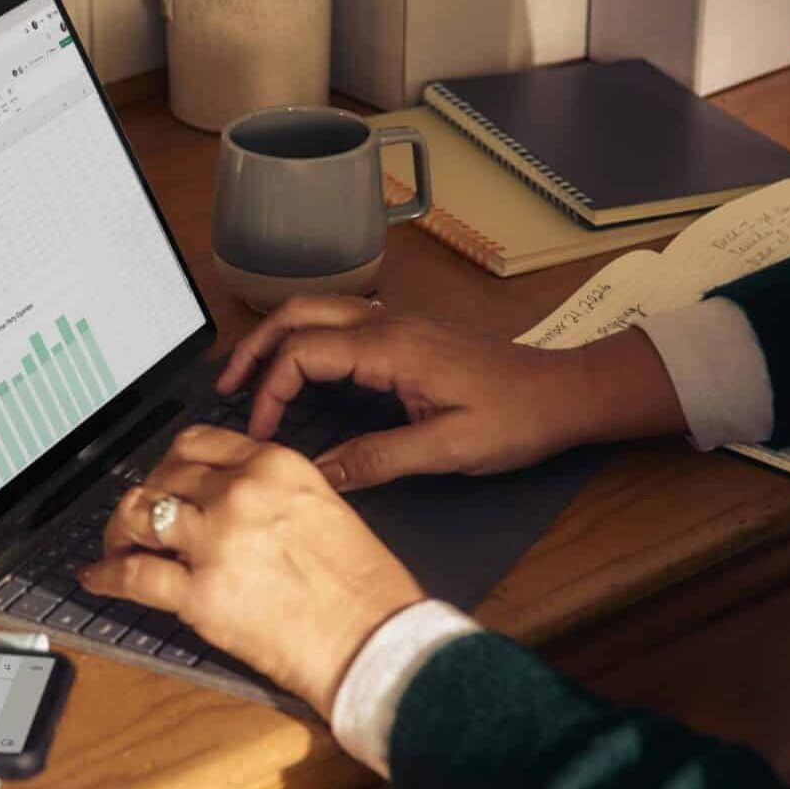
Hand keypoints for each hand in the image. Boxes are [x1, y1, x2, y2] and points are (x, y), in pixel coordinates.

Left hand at [78, 425, 424, 716]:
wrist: (376, 642)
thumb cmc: (364, 589)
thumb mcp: (325, 509)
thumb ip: (274, 494)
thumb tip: (230, 502)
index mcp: (276, 466)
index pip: (197, 443)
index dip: (170, 464)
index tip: (165, 480)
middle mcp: (241, 493)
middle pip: (162, 475)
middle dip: (144, 497)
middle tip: (139, 520)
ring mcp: (216, 541)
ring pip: (136, 513)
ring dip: (118, 531)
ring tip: (116, 547)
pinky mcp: (199, 594)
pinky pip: (132, 576)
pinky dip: (105, 577)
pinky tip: (98, 579)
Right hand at [216, 295, 685, 490]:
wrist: (564, 393)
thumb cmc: (516, 418)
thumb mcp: (447, 450)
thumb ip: (378, 460)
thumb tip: (318, 476)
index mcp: (391, 349)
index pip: (302, 353)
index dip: (270, 391)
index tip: (262, 434)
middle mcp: (387, 326)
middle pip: (297, 315)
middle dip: (253, 349)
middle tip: (225, 389)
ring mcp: (395, 326)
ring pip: (315, 312)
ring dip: (275, 339)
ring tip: (247, 378)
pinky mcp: (404, 336)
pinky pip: (337, 323)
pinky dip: (302, 340)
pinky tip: (297, 372)